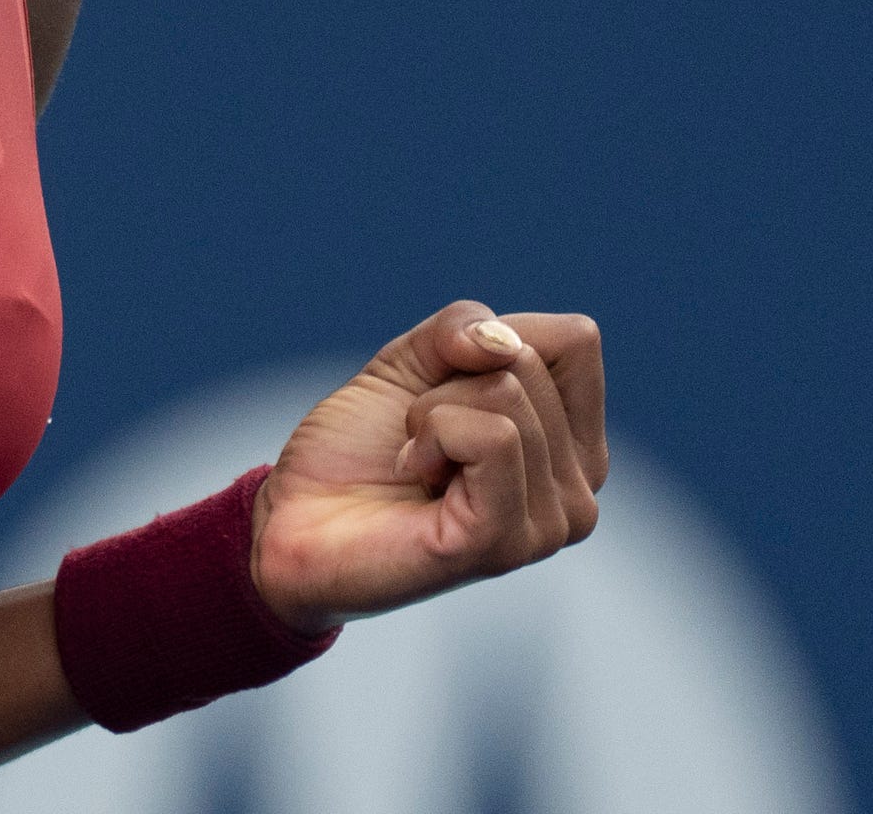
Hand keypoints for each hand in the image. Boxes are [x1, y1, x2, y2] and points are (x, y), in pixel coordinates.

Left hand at [250, 301, 606, 634]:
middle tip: (420, 437)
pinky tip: (413, 474)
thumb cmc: (361, 447)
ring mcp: (547, 527)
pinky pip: (493, 437)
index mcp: (573, 448)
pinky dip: (433, 434)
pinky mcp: (503, 543)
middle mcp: (577, 493)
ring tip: (414, 462)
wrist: (296, 520)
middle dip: (452, 379)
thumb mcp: (414, 359)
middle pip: (531, 363)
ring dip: (432, 410)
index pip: (577, 341)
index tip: (448, 390)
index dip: (493, 341)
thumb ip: (463, 328)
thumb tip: (501, 344)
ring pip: (507, 393)